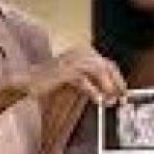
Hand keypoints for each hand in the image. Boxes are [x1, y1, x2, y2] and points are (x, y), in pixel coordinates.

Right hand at [12, 46, 126, 105]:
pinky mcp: (65, 70)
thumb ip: (92, 80)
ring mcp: (72, 59)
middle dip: (117, 83)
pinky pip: (84, 80)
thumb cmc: (51, 81)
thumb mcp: (76, 78)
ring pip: (98, 71)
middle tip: (122, 99)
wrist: (29, 81)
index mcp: (84, 51)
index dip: (119, 79)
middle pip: (107, 66)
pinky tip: (97, 101)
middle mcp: (80, 52)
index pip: (109, 64)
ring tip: (109, 101)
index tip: (125, 93)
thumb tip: (112, 92)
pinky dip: (93, 91)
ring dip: (107, 87)